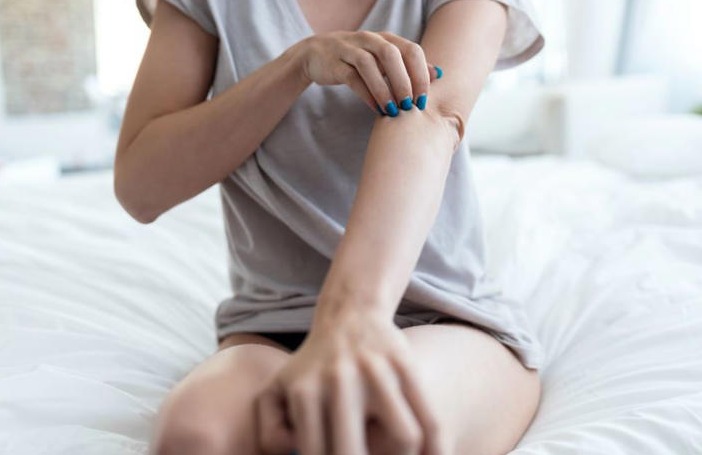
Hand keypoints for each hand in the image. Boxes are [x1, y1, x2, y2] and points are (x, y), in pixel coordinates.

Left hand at [254, 307, 447, 454]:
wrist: (348, 315)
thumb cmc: (311, 369)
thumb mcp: (275, 393)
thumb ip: (271, 433)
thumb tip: (294, 453)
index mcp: (304, 393)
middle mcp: (339, 381)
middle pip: (354, 452)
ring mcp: (375, 371)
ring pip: (406, 438)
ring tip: (394, 453)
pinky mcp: (404, 364)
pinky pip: (431, 418)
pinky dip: (438, 450)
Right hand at [292, 30, 442, 114]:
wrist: (317, 54)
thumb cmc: (357, 60)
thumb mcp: (384, 60)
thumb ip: (410, 66)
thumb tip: (438, 74)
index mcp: (386, 39)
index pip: (411, 50)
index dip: (420, 74)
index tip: (424, 98)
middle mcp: (370, 39)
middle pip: (391, 55)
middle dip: (404, 82)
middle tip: (410, 106)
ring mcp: (350, 49)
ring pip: (370, 65)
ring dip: (384, 89)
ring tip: (393, 110)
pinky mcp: (335, 63)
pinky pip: (352, 77)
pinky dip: (366, 94)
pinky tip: (375, 108)